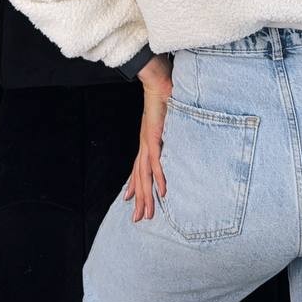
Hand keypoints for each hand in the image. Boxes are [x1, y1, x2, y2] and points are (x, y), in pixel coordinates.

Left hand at [123, 53, 172, 222]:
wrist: (159, 81)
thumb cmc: (163, 97)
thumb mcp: (164, 119)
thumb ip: (167, 131)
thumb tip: (171, 135)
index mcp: (146, 141)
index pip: (138, 168)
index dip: (134, 185)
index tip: (130, 200)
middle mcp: (144, 145)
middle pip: (139, 178)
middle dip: (140, 200)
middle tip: (138, 219)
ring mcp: (148, 142)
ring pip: (145, 175)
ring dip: (147, 196)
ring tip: (148, 213)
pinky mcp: (154, 137)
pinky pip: (157, 162)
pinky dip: (159, 177)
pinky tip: (162, 191)